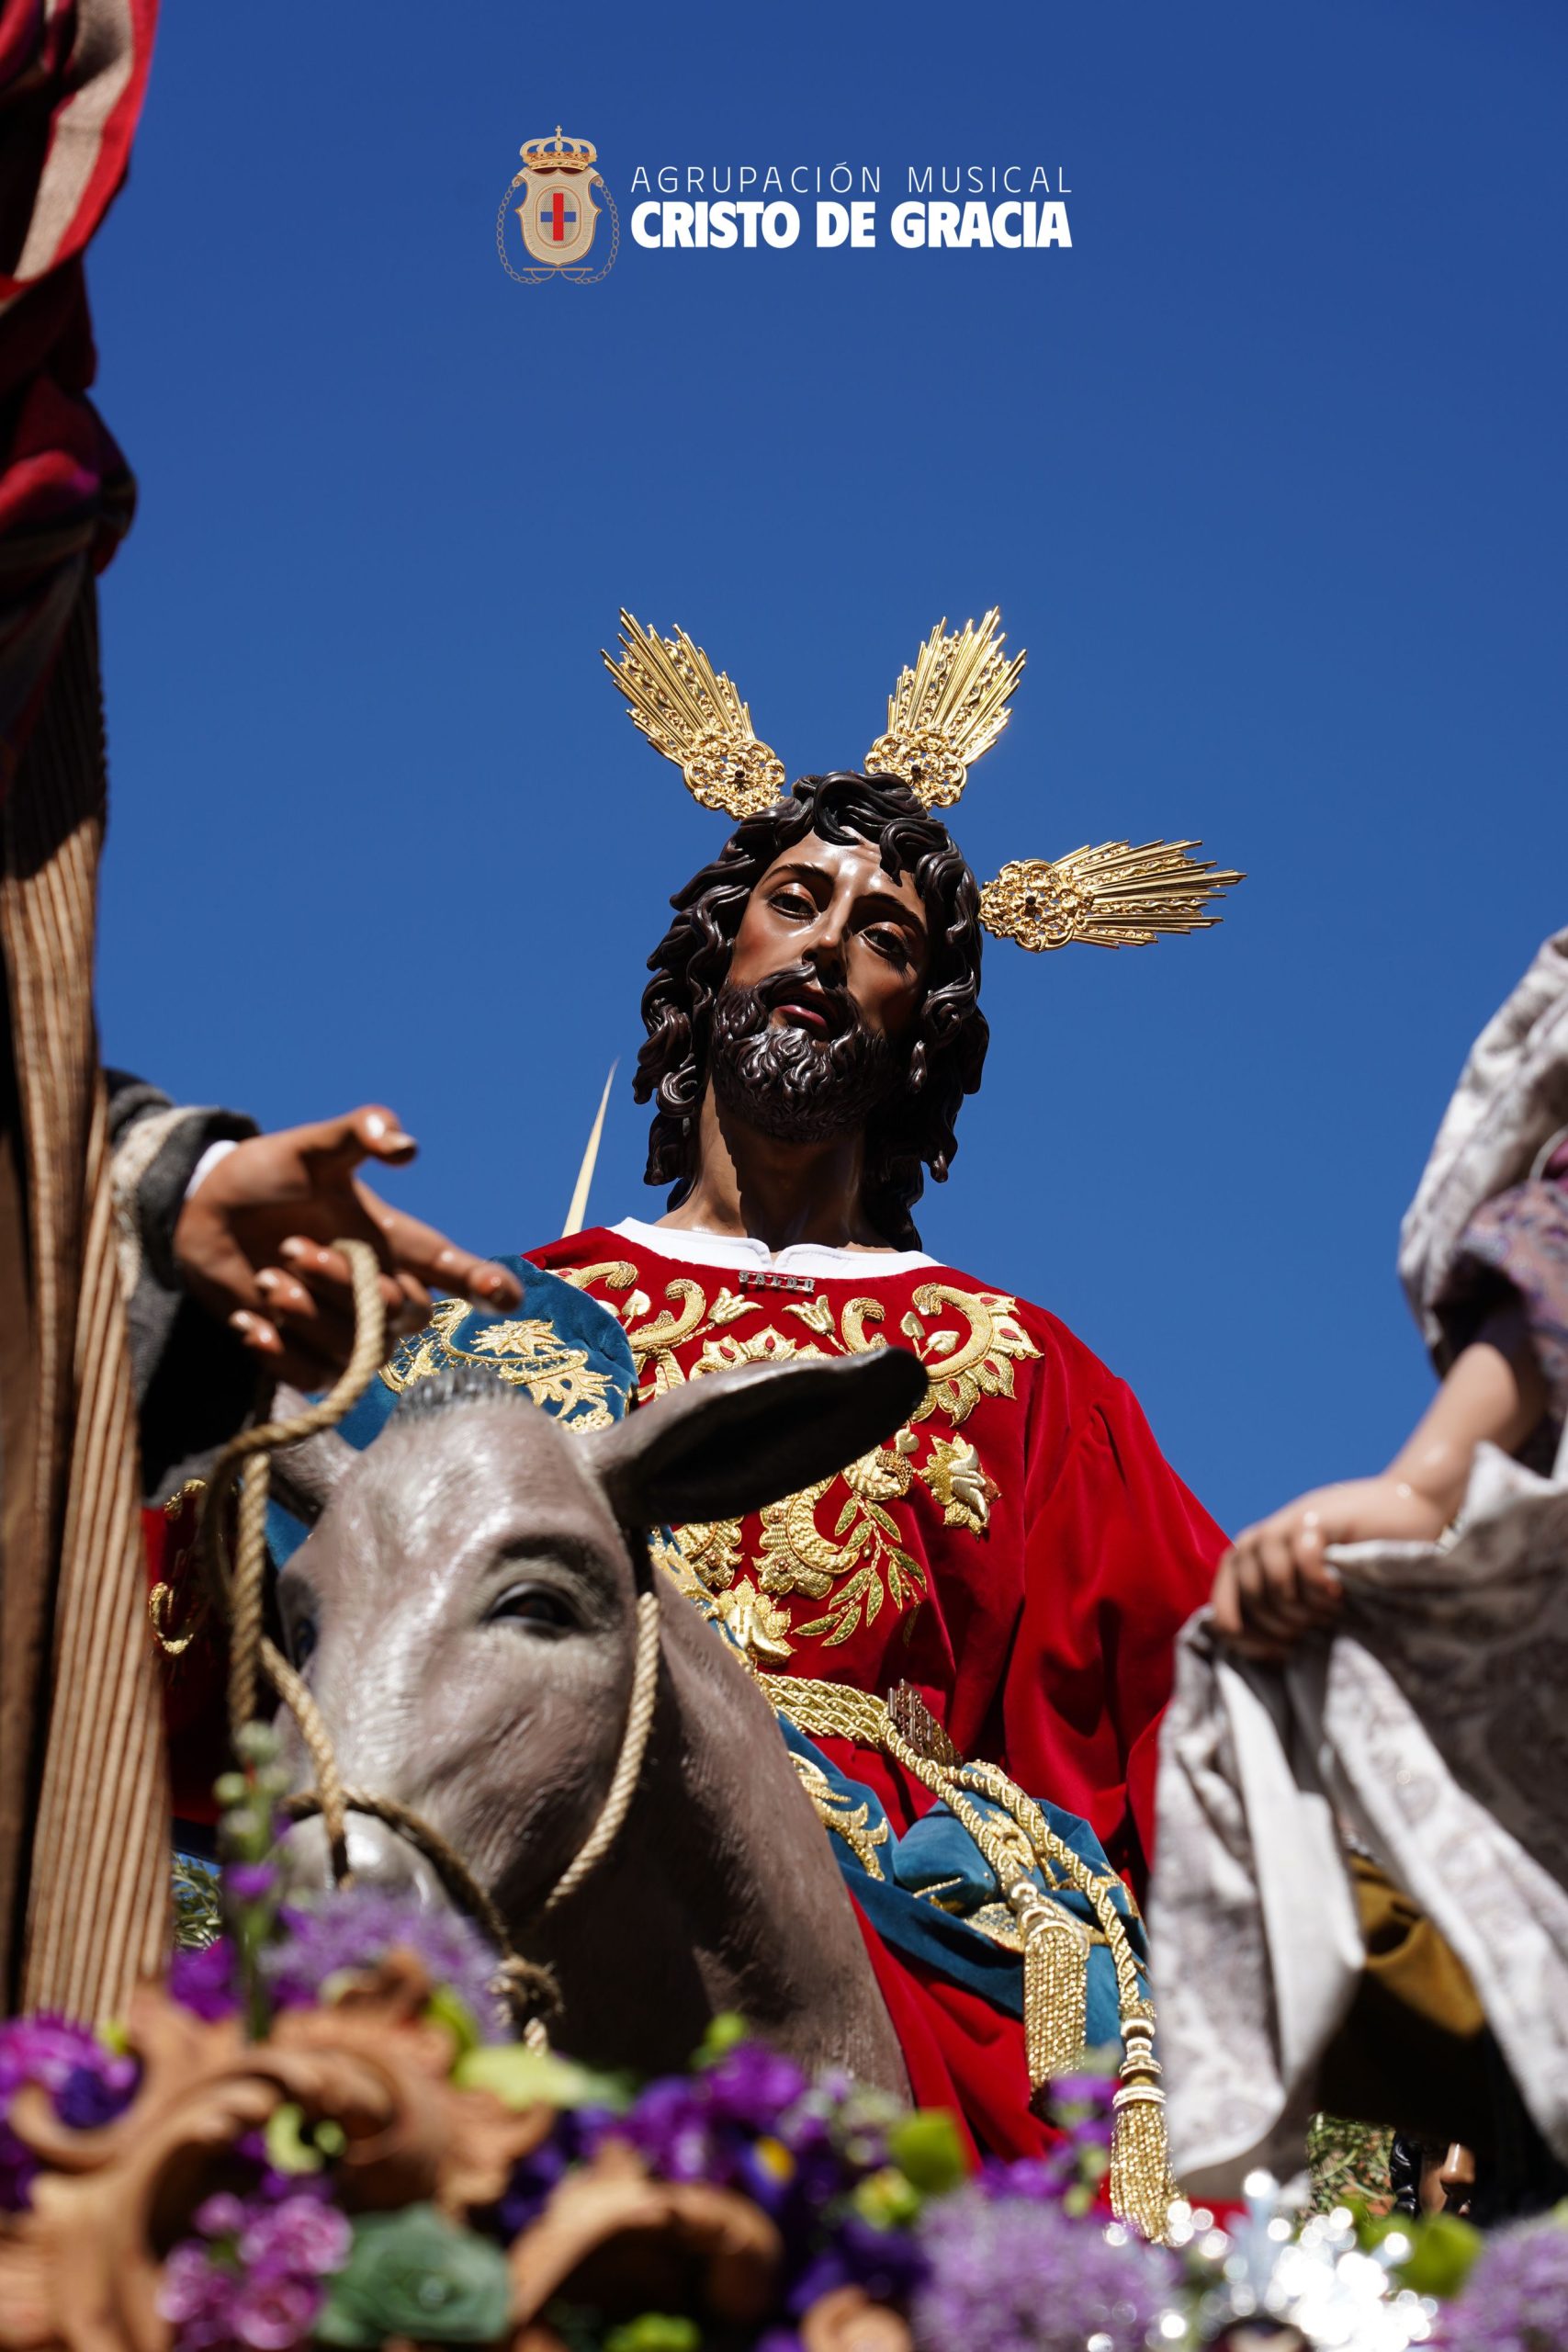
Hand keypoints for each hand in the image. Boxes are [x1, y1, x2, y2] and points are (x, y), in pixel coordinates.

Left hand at [172, 1104, 520, 1387]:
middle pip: (402, 1315)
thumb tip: (406, 1147)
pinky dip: (281, 1351)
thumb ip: (360, 1132)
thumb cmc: (270, 1175)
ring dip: (309, 1314)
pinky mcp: (304, 1356)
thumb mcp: (314, 1146)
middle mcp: (378, 1290)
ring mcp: (344, 1329)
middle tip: (294, 1247)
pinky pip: (312, 1377)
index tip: (504, 1295)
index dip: (484, 1284)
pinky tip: (252, 1318)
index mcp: (393, 1242)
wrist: (204, 1212)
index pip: (452, 1269)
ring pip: (359, 1352)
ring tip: (269, 1277)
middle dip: (348, 1285)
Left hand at [1211, 1476, 1447, 1661]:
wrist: (1403, 1508)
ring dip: (1305, 1608)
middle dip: (1284, 1626)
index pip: (1222, 1612)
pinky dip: (1321, 1585)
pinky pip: (1302, 1564)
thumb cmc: (1357, 1556)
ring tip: (1331, 1607)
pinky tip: (1339, 1588)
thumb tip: (1249, 1651)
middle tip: (1318, 1627)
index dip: (1247, 1640)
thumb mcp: (1308, 1586)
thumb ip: (1277, 1605)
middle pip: (1252, 1601)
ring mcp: (1282, 1526)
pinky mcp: (1312, 1518)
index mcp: (1248, 1560)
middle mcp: (1257, 1541)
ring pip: (1273, 1586)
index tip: (1282, 1654)